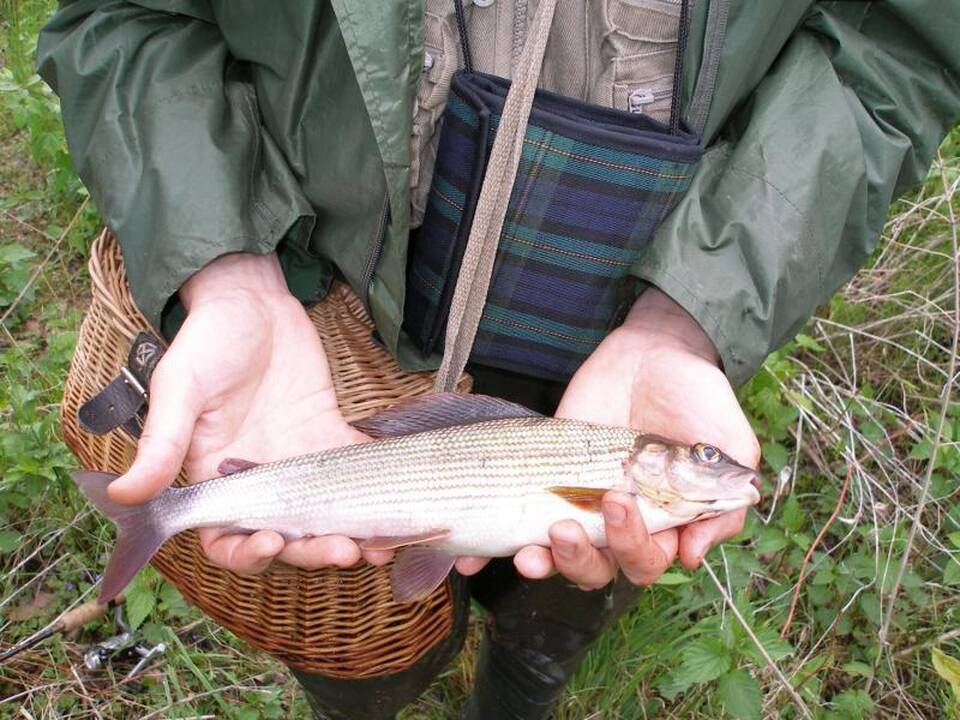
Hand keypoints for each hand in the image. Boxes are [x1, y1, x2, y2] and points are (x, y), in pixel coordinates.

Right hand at [107, 252, 389, 573]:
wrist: (250, 299)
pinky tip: (396, 503)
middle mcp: (256, 479)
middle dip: (313, 551)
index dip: (247, 554)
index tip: (273, 543)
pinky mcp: (326, 435)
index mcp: (213, 477)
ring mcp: (295, 460)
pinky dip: (372, 489)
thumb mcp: (180, 388)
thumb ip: (161, 443)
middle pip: (284, 535)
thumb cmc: (206, 340)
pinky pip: (350, 470)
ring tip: (381, 545)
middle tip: (346, 551)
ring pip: (323, 513)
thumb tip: (123, 495)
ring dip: (350, 532)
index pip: (225, 539)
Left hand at [458, 288, 759, 586]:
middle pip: (599, 569)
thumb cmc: (695, 396)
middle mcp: (618, 523)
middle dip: (581, 558)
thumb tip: (692, 555)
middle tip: (566, 526)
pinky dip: (490, 548)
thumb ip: (723, 503)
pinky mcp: (544, 481)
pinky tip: (471, 559)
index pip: (645, 561)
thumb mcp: (726, 442)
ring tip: (527, 551)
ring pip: (559, 556)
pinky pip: (518, 522)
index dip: (632, 548)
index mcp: (663, 523)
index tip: (618, 504)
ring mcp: (578, 502)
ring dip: (543, 562)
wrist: (652, 350)